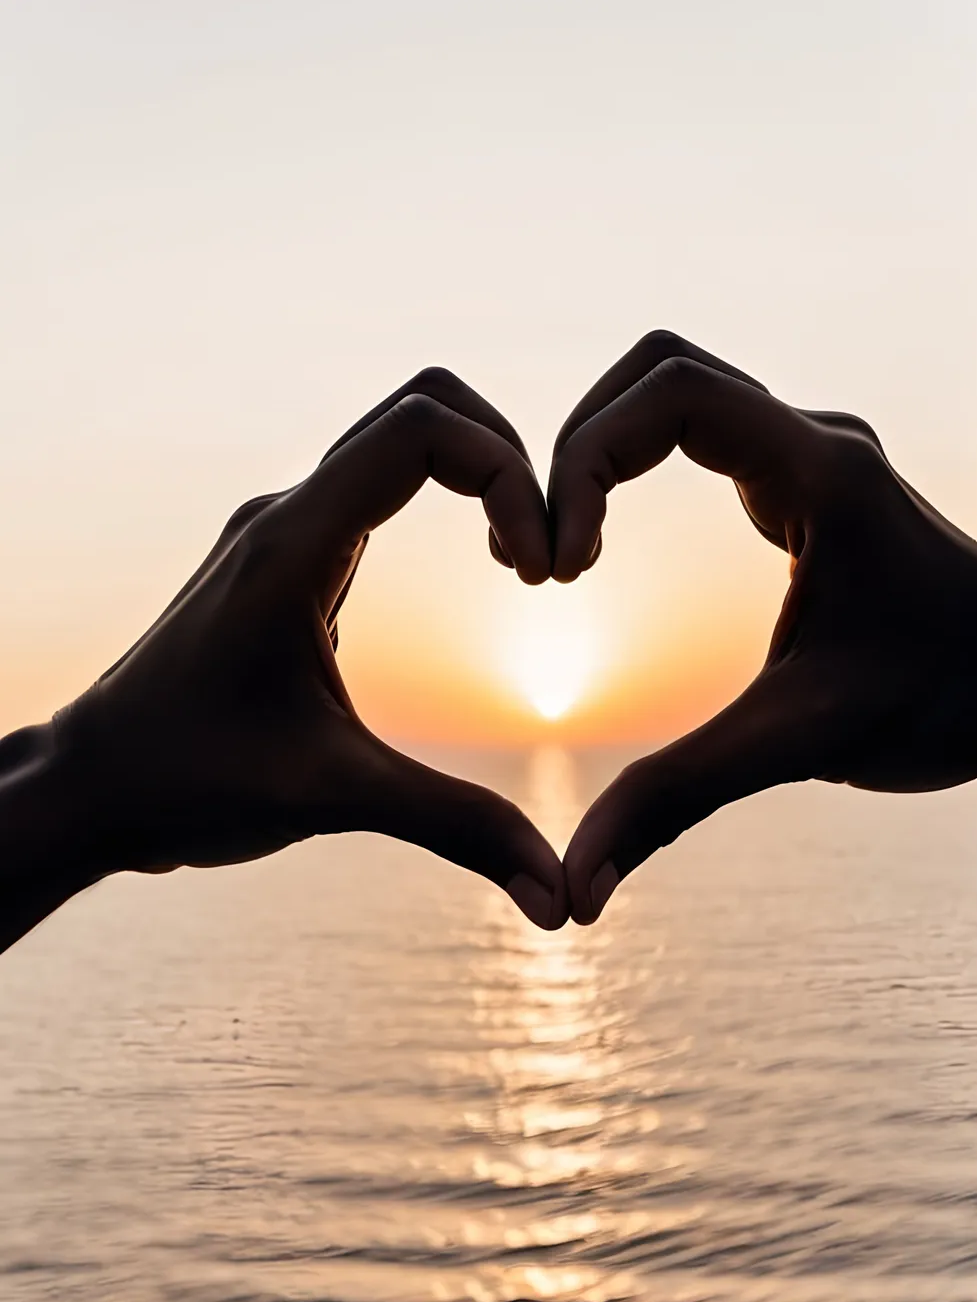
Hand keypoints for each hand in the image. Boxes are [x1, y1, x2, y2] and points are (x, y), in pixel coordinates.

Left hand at [1, 369, 568, 949]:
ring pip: (399, 438)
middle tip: (542, 557)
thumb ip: (456, 829)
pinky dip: (447, 500)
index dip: (507, 475)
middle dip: (507, 458)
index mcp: (292, 544)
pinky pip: (379, 487)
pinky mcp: (285, 560)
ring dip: (479, 476)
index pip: (423, 428)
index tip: (538, 571)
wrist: (91, 786)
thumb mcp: (332, 799)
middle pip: (422, 406)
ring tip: (523, 565)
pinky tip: (481, 569)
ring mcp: (282, 530)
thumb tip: (560, 895)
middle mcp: (285, 515)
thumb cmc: (187, 782)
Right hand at [549, 331, 976, 923]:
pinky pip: (693, 429)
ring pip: (672, 389)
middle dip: (579, 444)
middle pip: (657, 370)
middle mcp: (812, 440)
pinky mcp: (799, 478)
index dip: (587, 459)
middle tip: (549, 556)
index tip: (562, 568)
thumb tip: (578, 886)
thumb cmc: (935, 705)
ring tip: (565, 553)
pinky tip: (602, 544)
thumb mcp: (798, 744)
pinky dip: (628, 466)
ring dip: (599, 450)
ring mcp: (806, 452)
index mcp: (819, 474)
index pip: (672, 395)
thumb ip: (678, 799)